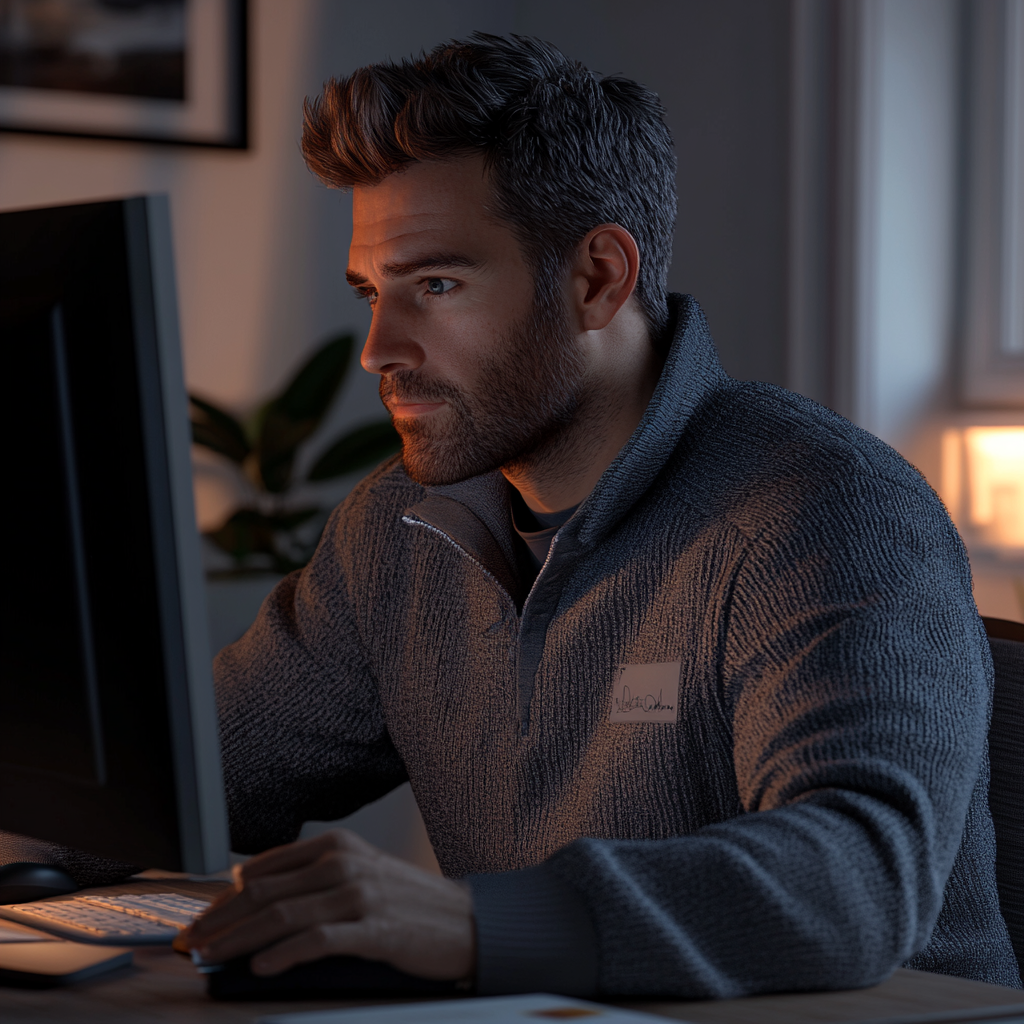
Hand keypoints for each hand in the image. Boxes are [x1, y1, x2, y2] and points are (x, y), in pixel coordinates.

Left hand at [180, 829, 474, 979]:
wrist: (466, 921)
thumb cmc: (409, 903)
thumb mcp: (360, 874)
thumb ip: (312, 879)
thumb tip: (251, 895)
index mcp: (337, 846)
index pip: (264, 870)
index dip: (224, 897)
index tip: (199, 920)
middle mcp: (344, 864)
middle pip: (265, 893)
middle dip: (219, 920)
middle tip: (190, 942)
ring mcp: (359, 895)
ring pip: (282, 916)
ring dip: (238, 940)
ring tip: (210, 958)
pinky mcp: (373, 928)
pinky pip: (317, 940)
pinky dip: (282, 954)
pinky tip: (259, 966)